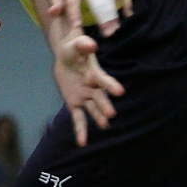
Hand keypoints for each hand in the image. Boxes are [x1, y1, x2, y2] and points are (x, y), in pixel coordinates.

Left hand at [48, 0, 131, 36]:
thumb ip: (55, 2)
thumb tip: (53, 13)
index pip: (73, 0)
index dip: (74, 13)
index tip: (77, 27)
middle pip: (97, 1)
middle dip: (103, 18)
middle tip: (107, 34)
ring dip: (114, 15)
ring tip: (115, 30)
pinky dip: (126, 3)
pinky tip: (128, 14)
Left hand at [52, 31, 124, 146]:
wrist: (66, 57)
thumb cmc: (73, 49)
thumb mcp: (74, 44)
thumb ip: (82, 44)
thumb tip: (90, 44)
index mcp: (94, 73)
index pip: (104, 80)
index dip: (110, 85)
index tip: (120, 92)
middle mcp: (93, 87)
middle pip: (99, 97)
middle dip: (104, 104)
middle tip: (111, 114)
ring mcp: (85, 97)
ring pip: (92, 109)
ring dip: (98, 117)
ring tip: (104, 124)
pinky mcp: (75, 104)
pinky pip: (78, 118)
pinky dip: (80, 130)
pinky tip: (82, 143)